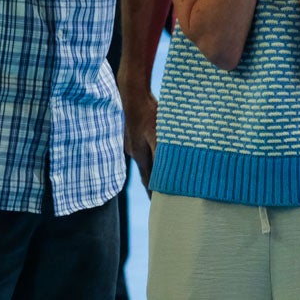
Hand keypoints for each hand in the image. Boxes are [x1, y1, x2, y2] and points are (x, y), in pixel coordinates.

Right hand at [119, 78, 158, 192]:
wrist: (132, 92)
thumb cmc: (147, 112)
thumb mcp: (157, 134)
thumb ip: (161, 154)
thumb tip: (167, 173)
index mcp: (140, 156)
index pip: (149, 183)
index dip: (155, 196)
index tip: (162, 208)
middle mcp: (135, 152)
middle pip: (147, 174)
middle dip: (155, 186)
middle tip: (165, 198)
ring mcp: (133, 142)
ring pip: (146, 161)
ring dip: (154, 170)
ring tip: (163, 179)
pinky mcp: (134, 133)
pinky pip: (145, 149)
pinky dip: (152, 155)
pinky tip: (157, 152)